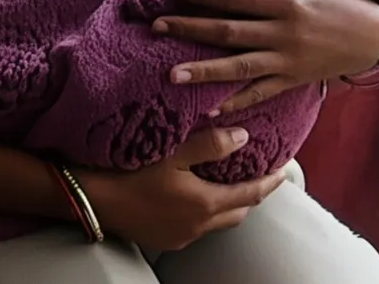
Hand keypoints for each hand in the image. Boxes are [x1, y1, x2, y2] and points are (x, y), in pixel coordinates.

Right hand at [77, 127, 285, 252]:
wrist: (95, 201)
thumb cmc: (132, 173)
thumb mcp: (173, 152)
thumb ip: (210, 145)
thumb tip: (243, 137)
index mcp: (206, 204)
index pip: (251, 195)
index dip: (269, 183)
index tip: (283, 172)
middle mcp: (199, 226)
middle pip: (238, 212)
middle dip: (252, 196)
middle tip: (259, 177)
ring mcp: (182, 237)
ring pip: (217, 222)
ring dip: (228, 205)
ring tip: (228, 185)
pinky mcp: (166, 240)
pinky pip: (196, 228)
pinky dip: (205, 213)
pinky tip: (194, 198)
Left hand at [155, 0, 378, 113]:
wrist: (376, 35)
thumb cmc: (339, 0)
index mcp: (285, 2)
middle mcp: (283, 33)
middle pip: (228, 32)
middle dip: (190, 29)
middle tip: (157, 27)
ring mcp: (288, 61)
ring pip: (239, 68)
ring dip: (204, 71)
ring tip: (171, 74)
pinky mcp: (293, 81)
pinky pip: (260, 94)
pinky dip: (236, 103)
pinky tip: (210, 108)